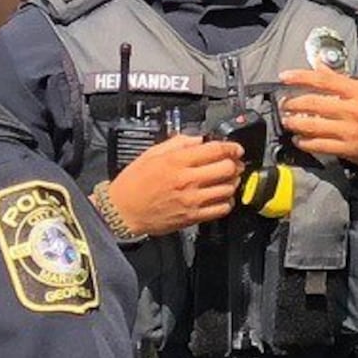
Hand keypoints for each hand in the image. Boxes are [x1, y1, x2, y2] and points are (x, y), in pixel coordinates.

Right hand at [105, 134, 242, 238]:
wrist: (122, 211)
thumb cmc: (133, 183)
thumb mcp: (151, 154)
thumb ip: (177, 144)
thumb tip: (197, 139)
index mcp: (177, 161)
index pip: (215, 150)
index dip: (231, 147)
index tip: (235, 148)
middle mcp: (187, 180)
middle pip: (226, 168)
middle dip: (234, 163)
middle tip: (233, 162)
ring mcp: (192, 200)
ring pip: (228, 189)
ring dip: (232, 182)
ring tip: (228, 179)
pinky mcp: (193, 217)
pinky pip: (221, 209)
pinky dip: (227, 202)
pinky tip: (221, 197)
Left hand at [278, 71, 357, 173]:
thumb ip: (344, 82)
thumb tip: (320, 67)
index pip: (324, 80)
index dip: (300, 77)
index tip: (284, 76)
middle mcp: (352, 109)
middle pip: (313, 103)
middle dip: (293, 103)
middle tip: (283, 104)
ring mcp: (350, 130)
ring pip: (313, 125)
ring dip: (295, 123)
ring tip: (287, 122)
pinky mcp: (349, 149)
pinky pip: (320, 145)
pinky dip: (306, 142)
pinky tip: (299, 140)